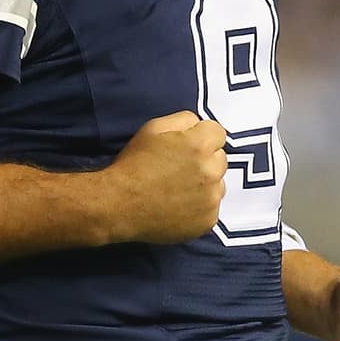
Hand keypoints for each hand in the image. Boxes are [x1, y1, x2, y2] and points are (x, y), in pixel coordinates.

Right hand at [101, 111, 226, 243]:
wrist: (118, 205)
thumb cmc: (134, 164)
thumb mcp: (154, 127)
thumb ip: (185, 120)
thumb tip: (200, 125)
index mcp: (200, 145)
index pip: (218, 133)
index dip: (201, 138)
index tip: (187, 147)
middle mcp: (211, 171)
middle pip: (220, 159)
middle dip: (205, 160)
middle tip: (179, 168)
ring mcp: (211, 199)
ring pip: (218, 184)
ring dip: (205, 184)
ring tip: (177, 189)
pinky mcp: (208, 220)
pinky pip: (212, 208)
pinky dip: (200, 207)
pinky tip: (178, 205)